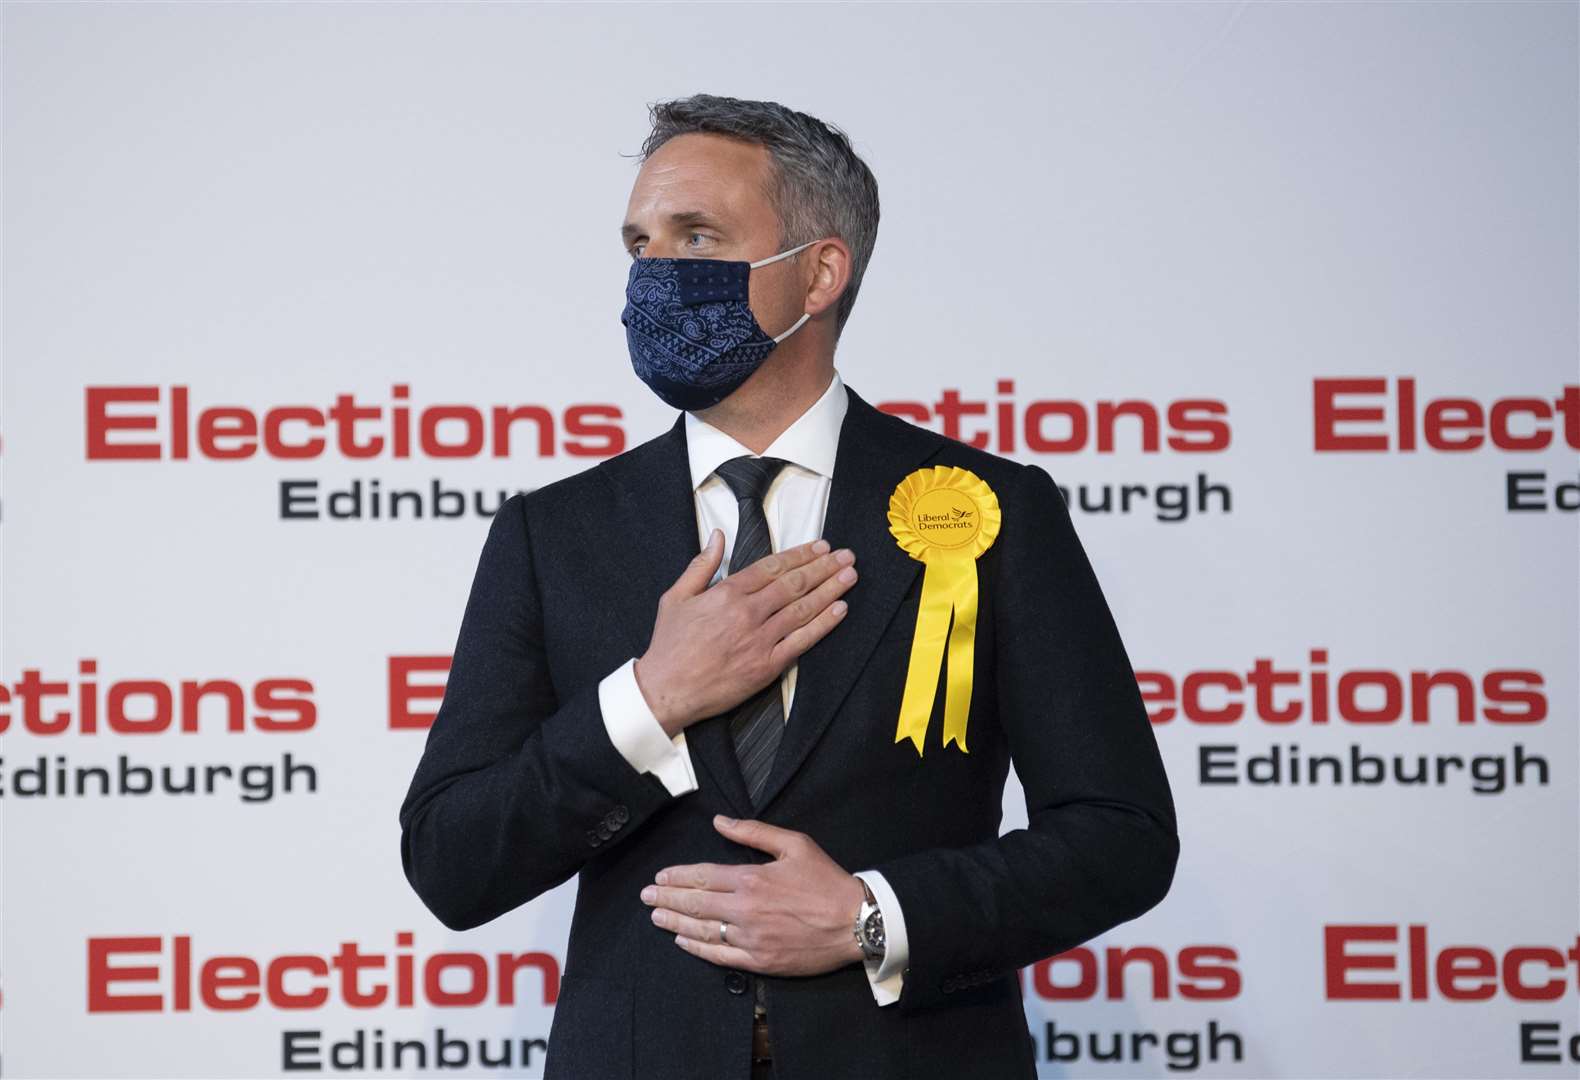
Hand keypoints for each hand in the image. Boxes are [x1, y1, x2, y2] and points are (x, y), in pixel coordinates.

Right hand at [634, 533, 857, 736]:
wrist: (667, 689)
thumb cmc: (670, 646)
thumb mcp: (676, 597)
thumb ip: (701, 565)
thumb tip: (717, 536)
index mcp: (727, 593)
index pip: (773, 567)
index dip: (800, 555)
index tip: (820, 547)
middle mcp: (748, 613)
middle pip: (794, 584)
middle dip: (823, 567)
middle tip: (845, 556)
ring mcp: (760, 640)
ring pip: (803, 609)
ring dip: (830, 590)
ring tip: (849, 576)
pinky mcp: (767, 665)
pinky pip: (802, 641)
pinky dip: (823, 624)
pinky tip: (839, 610)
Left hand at [640, 815, 866, 975]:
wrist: (856, 923)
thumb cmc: (827, 881)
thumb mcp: (794, 844)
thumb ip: (753, 832)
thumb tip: (720, 820)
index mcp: (751, 879)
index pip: (702, 876)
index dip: (677, 877)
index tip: (660, 877)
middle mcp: (745, 910)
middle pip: (695, 903)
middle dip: (667, 899)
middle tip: (646, 897)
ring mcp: (750, 938)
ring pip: (702, 930)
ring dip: (675, 922)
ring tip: (656, 916)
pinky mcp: (759, 961)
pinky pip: (720, 956)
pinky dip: (697, 948)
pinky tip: (683, 941)